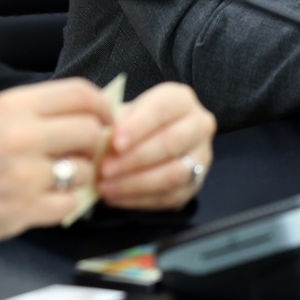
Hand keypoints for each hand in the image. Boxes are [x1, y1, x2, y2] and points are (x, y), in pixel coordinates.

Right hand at [0, 78, 115, 255]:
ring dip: (79, 178)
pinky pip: (70, 206)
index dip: (102, 106)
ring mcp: (24, 175)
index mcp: (13, 105)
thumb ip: (35, 112)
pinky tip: (45, 201)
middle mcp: (21, 135)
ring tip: (58, 180)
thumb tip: (83, 115)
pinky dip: (64, 205)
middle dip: (94, 145)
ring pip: (84, 171)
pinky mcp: (23, 210)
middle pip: (90, 131)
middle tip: (82, 154)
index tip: (106, 118)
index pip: (80, 93)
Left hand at [97, 81, 214, 210]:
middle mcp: (198, 126)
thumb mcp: (126, 112)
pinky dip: (139, 200)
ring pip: (173, 173)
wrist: (152, 137)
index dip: (138, 126)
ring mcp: (201, 157)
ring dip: (136, 183)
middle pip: (170, 143)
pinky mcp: (195, 185)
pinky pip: (169, 197)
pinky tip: (116, 198)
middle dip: (134, 158)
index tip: (115, 142)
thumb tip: (98, 139)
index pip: (162, 109)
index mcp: (181, 99)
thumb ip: (115, 122)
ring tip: (106, 187)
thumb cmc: (135, 122)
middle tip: (105, 169)